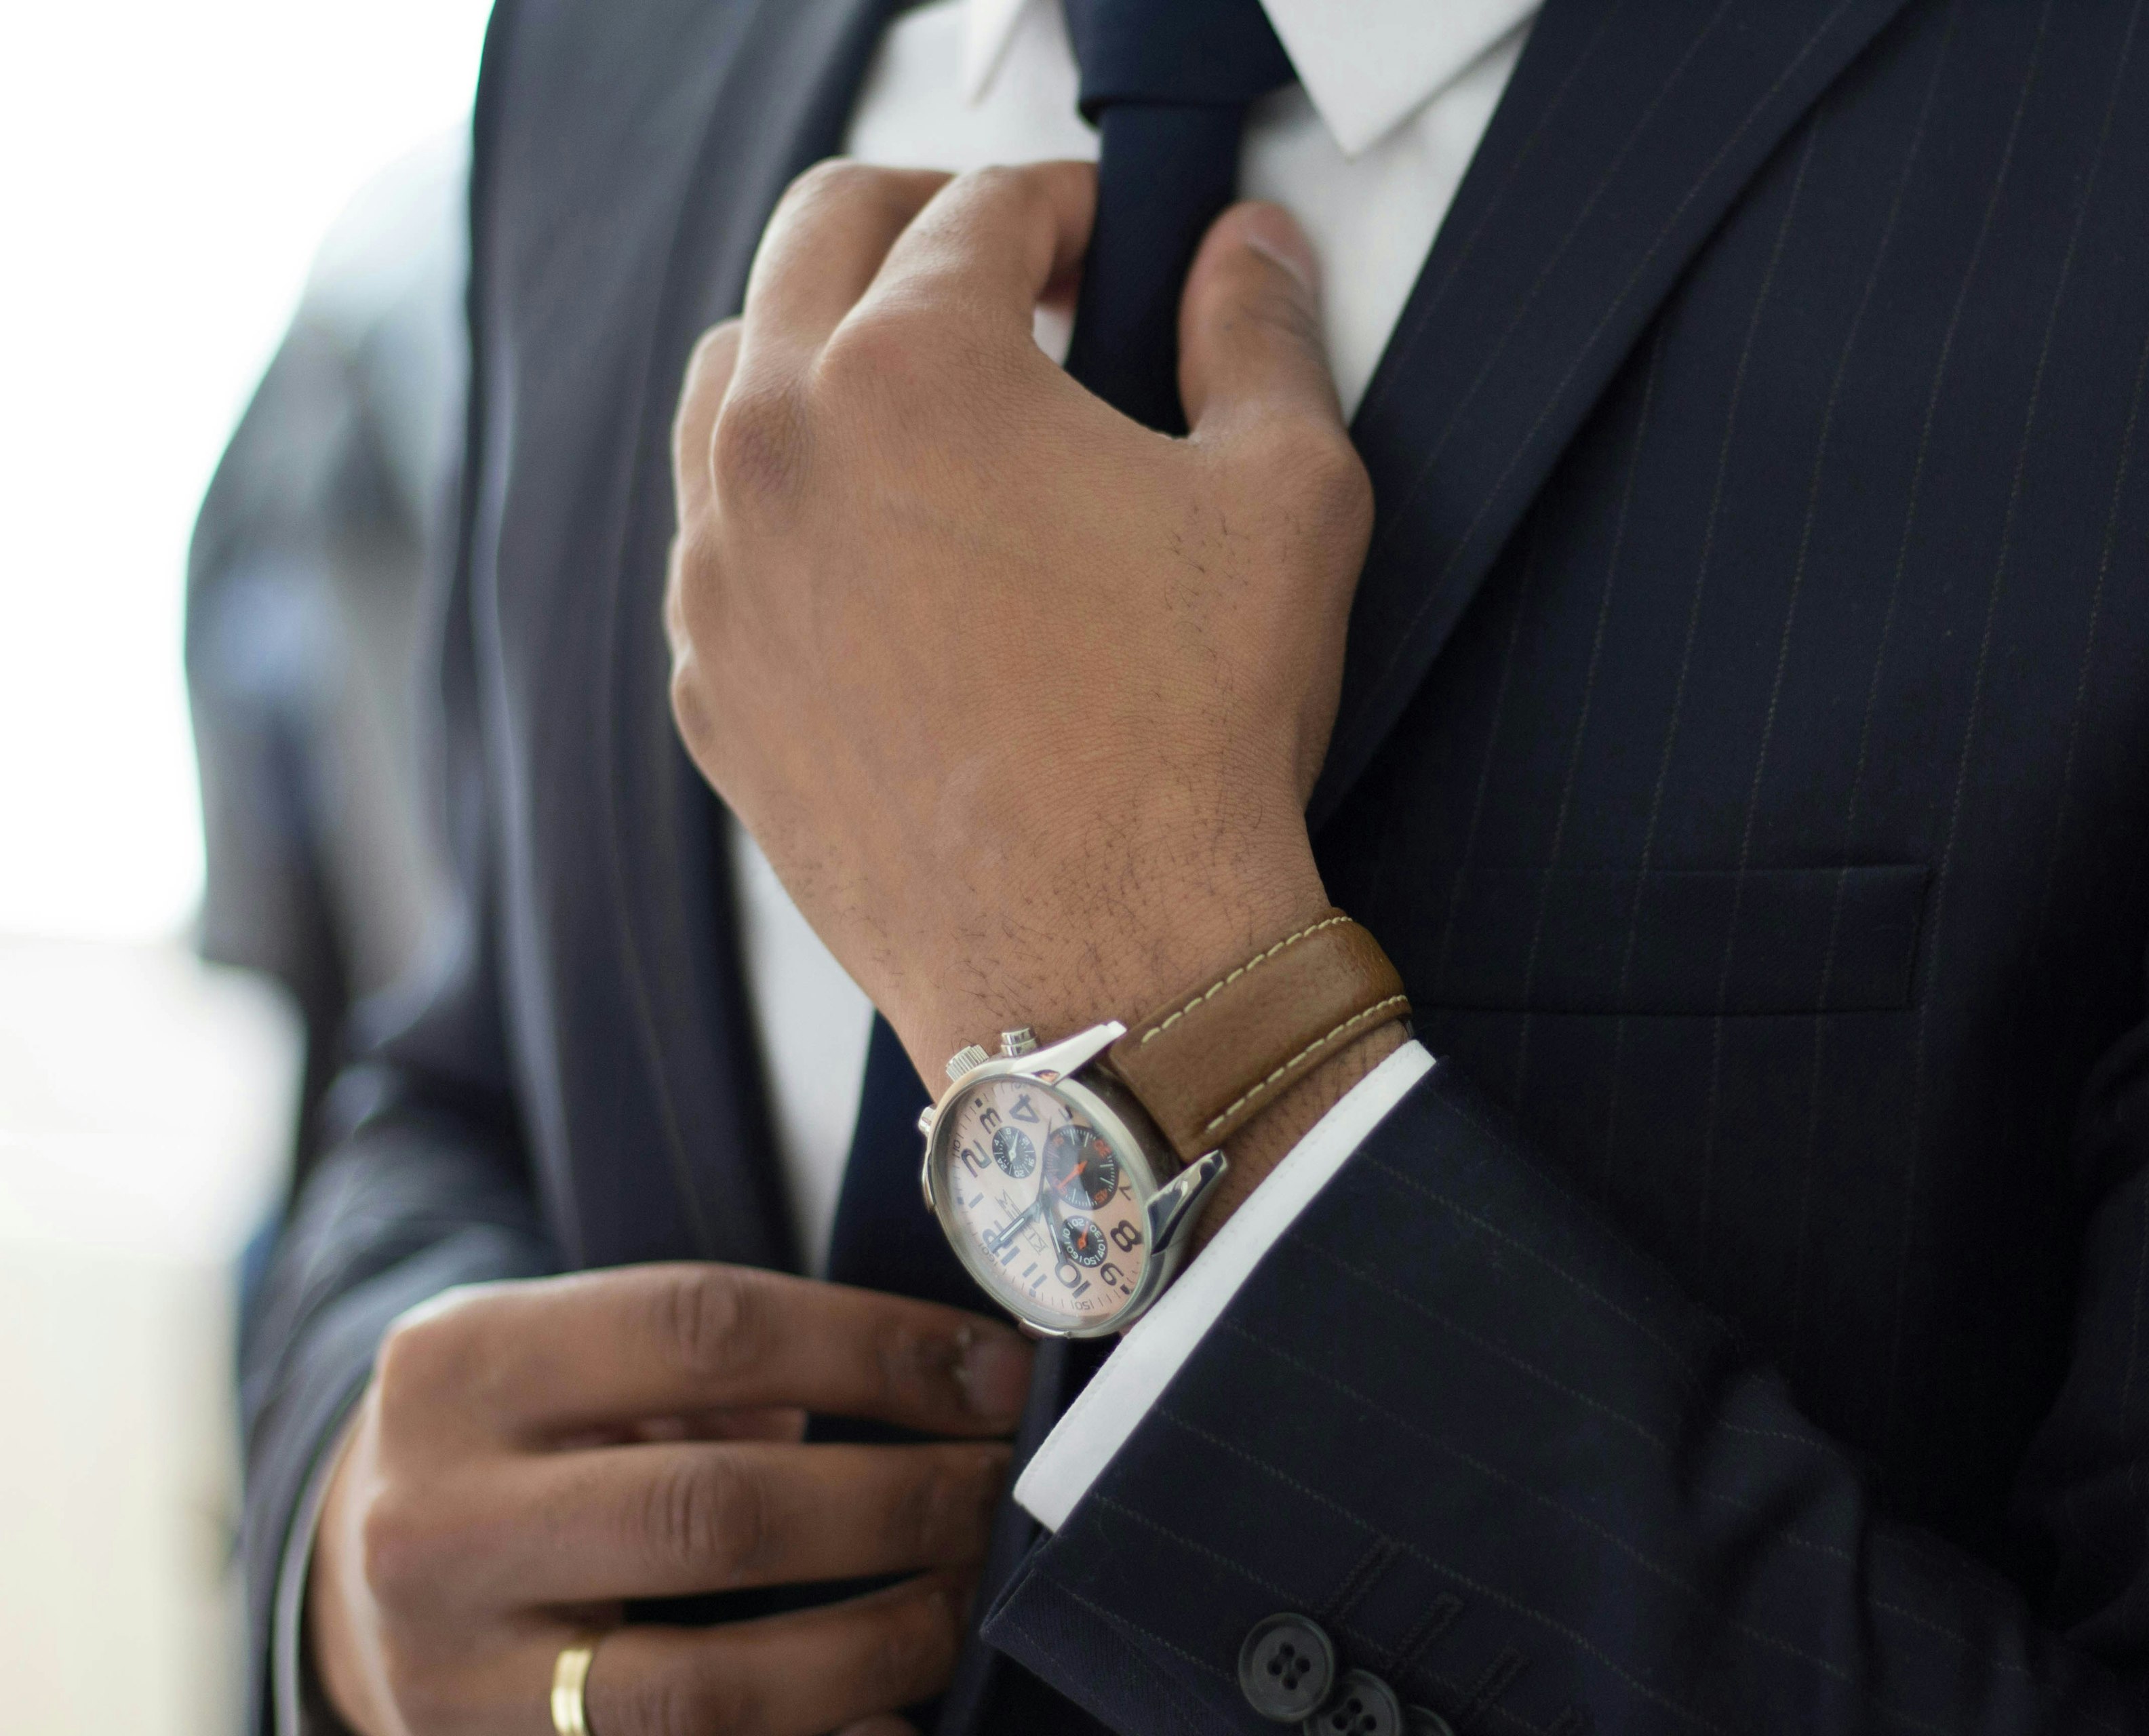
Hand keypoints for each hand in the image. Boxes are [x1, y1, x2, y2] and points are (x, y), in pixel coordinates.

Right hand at [306, 1264, 1032, 1735]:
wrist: (357, 1571)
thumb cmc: (527, 1435)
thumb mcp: (576, 1352)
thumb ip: (723, 1359)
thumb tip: (954, 1378)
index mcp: (464, 1366)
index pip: (707, 1330)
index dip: (877, 1349)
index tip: (995, 1374)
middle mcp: (436, 1522)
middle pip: (714, 1512)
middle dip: (896, 1503)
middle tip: (999, 1492)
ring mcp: (453, 1675)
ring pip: (704, 1686)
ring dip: (875, 1646)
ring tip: (963, 1598)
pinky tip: (895, 1720)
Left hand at [662, 160, 1374, 1093]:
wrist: (1103, 964)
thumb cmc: (1194, 735)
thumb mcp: (1285, 499)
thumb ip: (1261, 336)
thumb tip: (1249, 251)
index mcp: (911, 367)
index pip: (977, 207)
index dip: (1065, 205)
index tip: (1107, 243)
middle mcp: (778, 447)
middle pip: (819, 240)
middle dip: (924, 224)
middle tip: (1012, 274)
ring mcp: (719, 574)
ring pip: (734, 379)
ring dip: (828, 347)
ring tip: (929, 400)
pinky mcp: (709, 685)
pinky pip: (718, 539)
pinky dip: (787, 502)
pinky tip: (882, 552)